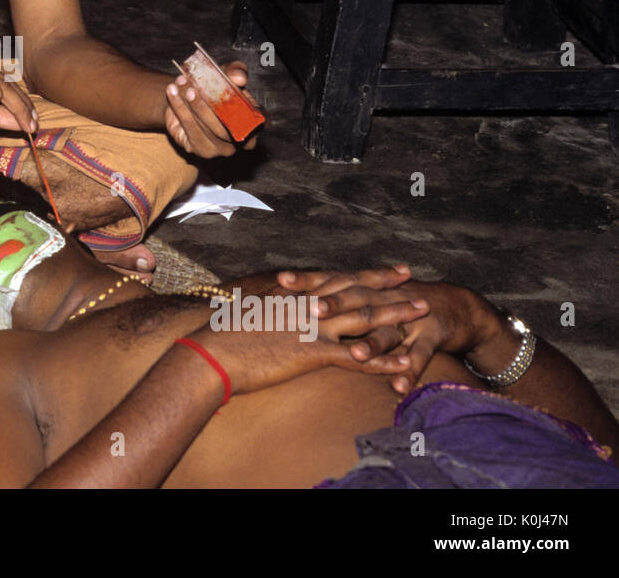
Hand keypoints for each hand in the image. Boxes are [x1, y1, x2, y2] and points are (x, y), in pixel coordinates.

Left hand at [164, 61, 261, 157]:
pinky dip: (179, 108)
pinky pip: (189, 130)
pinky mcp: (200, 150)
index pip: (261, 120)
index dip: (249, 107)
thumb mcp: (225, 73)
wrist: (185, 96)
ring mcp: (221, 148)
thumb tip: (239, 78)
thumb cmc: (213, 86)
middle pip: (226, 126)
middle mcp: (241, 139)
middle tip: (192, 87)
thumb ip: (235, 71)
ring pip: (205, 128)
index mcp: (254, 121)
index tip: (235, 88)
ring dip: (190, 104)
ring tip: (179, 85)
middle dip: (207, 104)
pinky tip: (172, 93)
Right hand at [187, 286, 427, 396]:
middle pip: (357, 293)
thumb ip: (270, 309)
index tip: (391, 271)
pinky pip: (357, 356)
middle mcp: (308, 306)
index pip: (338, 280)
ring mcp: (313, 327)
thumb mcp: (249, 314)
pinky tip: (405, 363)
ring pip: (364, 318)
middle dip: (390, 289)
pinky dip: (383, 360)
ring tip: (423, 313)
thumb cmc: (221, 337)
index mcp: (294, 297)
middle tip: (418, 285)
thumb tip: (275, 306)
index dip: (367, 275)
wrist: (210, 353)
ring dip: (396, 316)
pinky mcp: (313, 352)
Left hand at [279, 266, 499, 394]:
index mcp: (363, 290)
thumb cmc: (394, 303)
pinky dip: (409, 372)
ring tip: (355, 353)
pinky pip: (419, 358)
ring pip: (387, 332)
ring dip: (372, 344)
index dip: (307, 281)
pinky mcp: (430, 338)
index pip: (330, 281)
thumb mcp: (364, 297)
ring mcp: (406, 319)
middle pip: (356, 301)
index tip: (281, 281)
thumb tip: (286, 301)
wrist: (451, 306)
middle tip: (310, 310)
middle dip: (334, 306)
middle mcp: (383, 300)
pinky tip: (399, 387)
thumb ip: (329, 300)